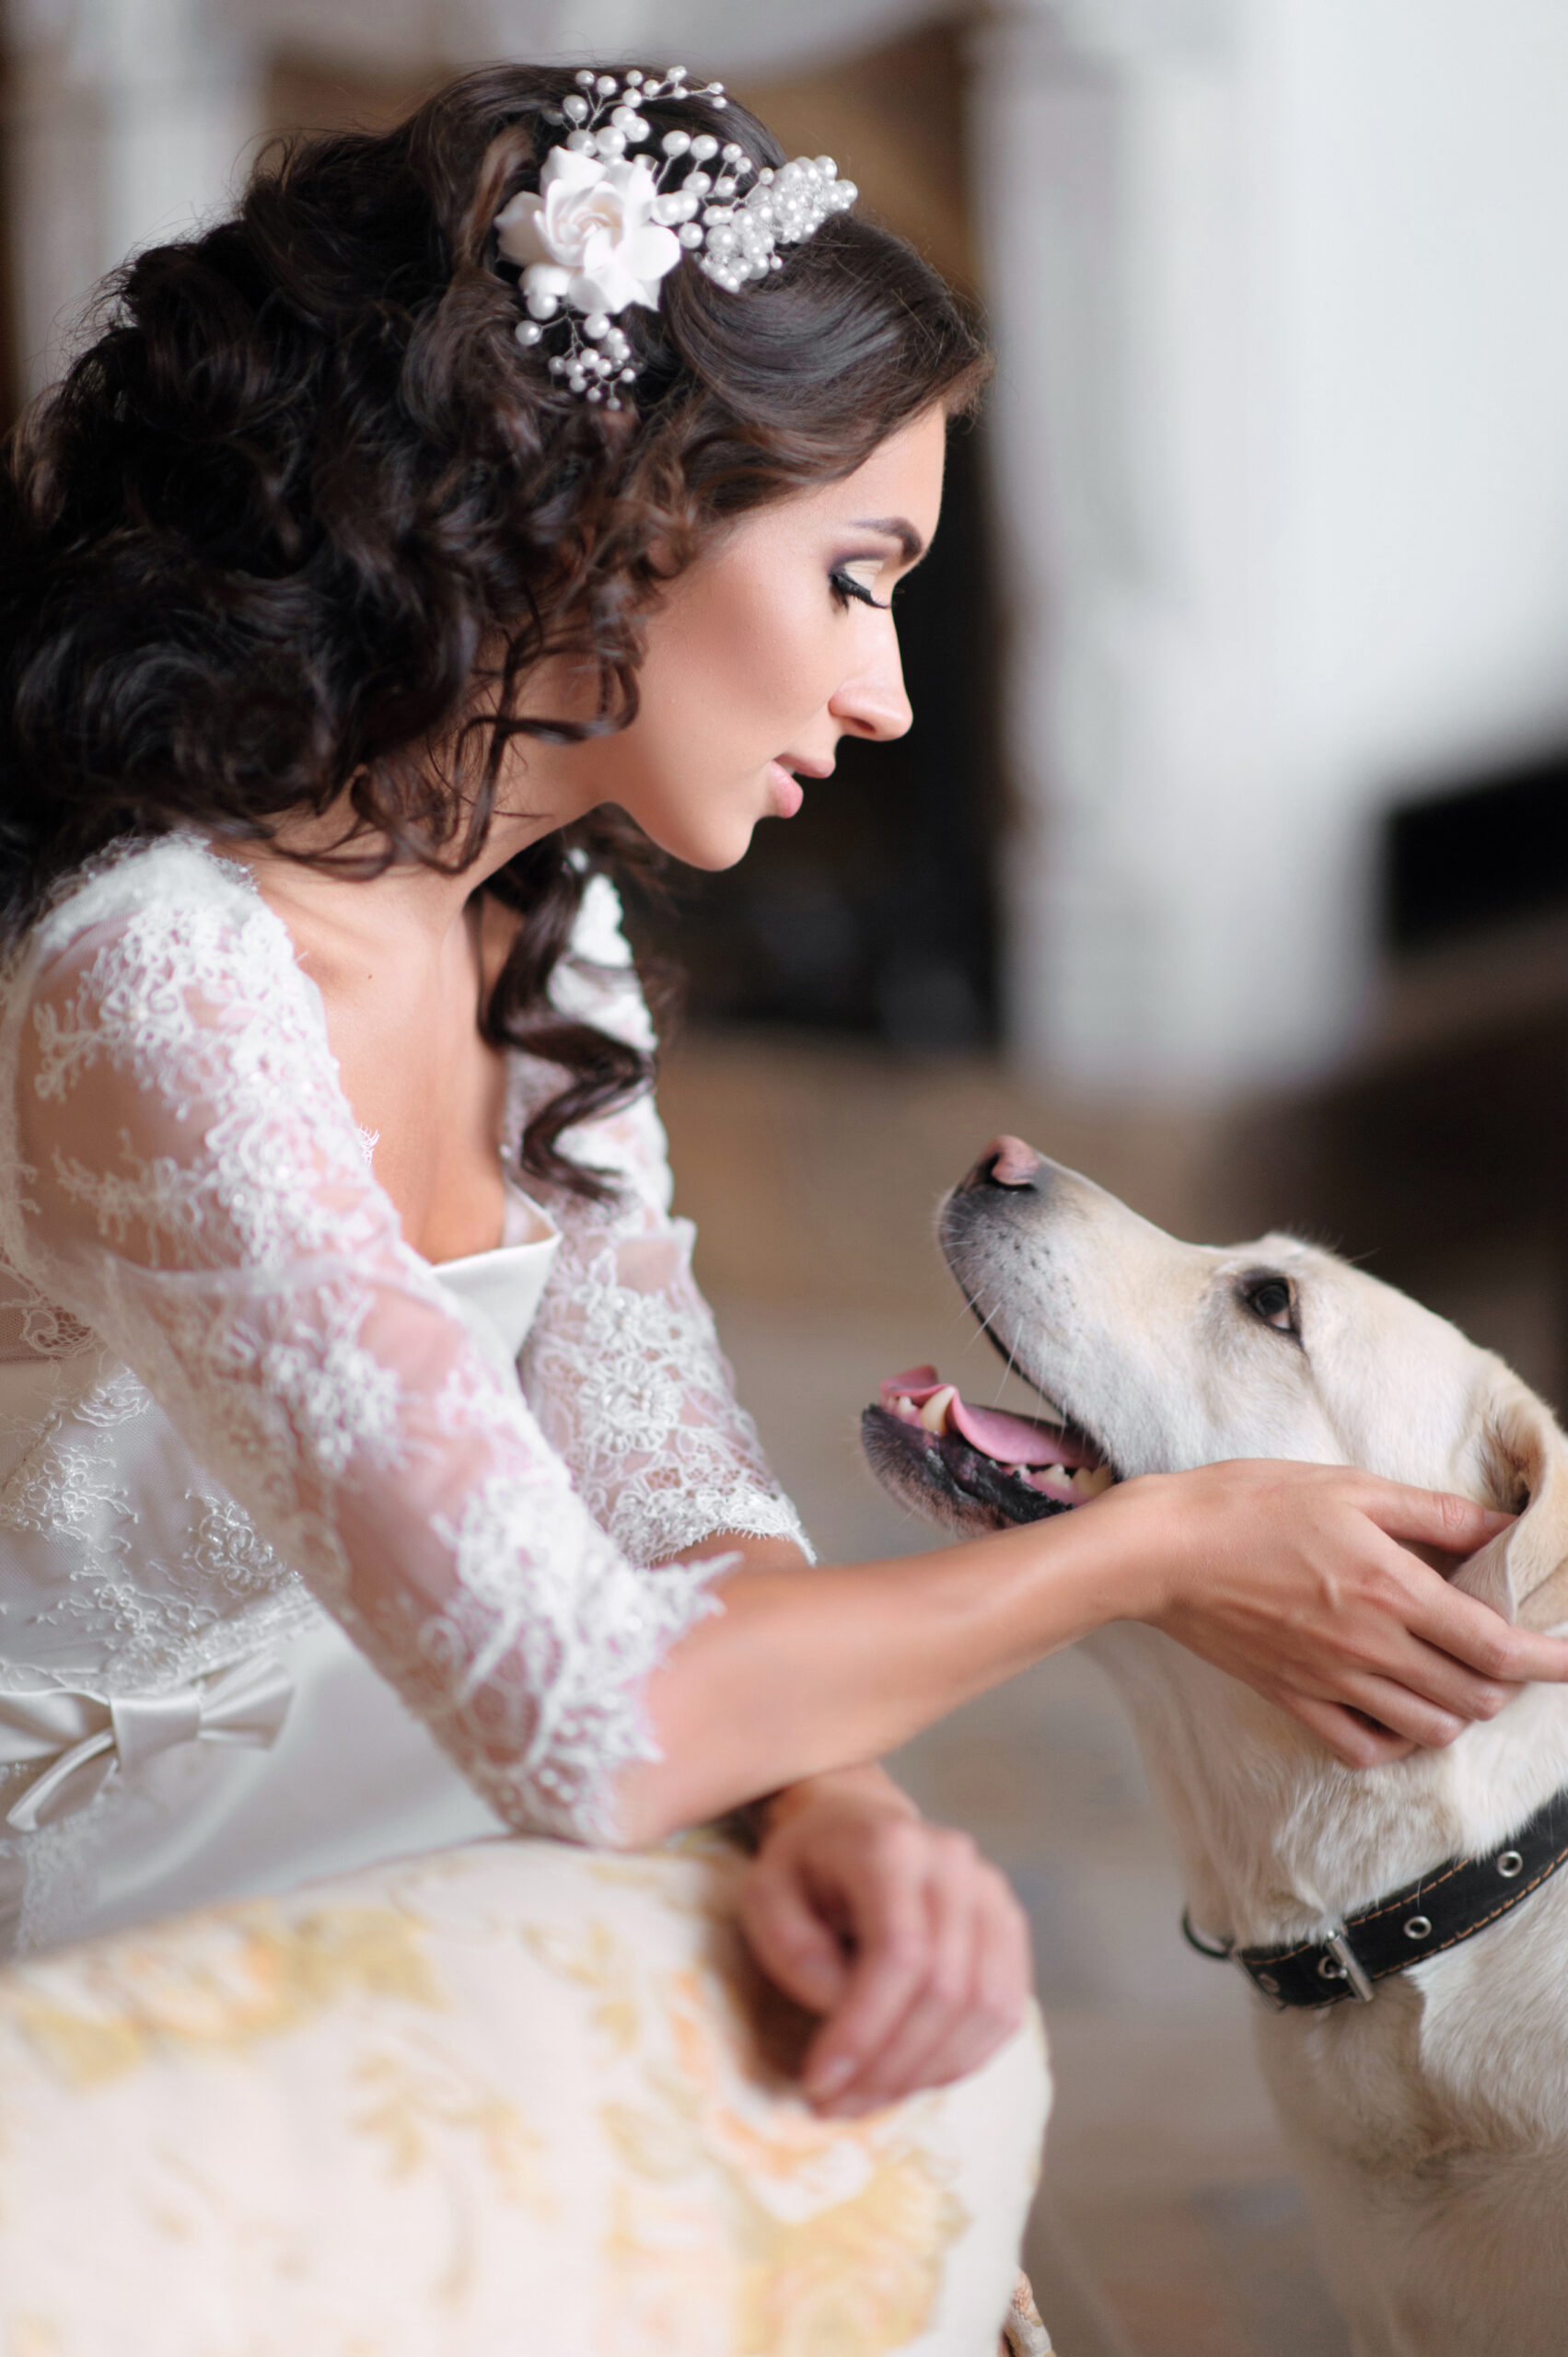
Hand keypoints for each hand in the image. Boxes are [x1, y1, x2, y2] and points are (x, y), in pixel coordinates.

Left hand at [736, 1767, 1030, 2117]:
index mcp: (891, 1845)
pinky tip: (908, 2076)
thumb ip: (792, 1950)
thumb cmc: (803, 1868)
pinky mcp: (1009, 1927)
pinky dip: (960, 2060)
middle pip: (946, 1987)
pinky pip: (1004, 2012)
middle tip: (835, 2106)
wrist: (855, 1825)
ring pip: (985, 2008)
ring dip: (925, 2072)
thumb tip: (843, 2011)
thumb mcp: (765, 1895)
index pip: (900, 1952)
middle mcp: (954, 1863)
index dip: (863, 2030)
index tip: (816, 2082)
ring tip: (866, 2098)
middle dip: (889, 2065)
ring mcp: (992, 1893)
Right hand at [1109, 1459, 1567, 1765]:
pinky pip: (1365, 1747)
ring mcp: (1332, 1680)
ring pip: (1430, 1727)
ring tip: (1453, 1675)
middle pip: (1475, 1695)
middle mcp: (1371, 1645)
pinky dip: (1396, 1739)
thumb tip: (1502, 1528)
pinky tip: (1396, 1708)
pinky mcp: (1294, 1699)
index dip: (1551, 1660)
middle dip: (1508, 1682)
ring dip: (1460, 1709)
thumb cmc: (1249, 1505)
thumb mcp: (1350, 1488)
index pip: (1496, 1645)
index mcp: (1391, 1589)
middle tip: (1503, 1649)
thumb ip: (1434, 1514)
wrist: (1161, 1551)